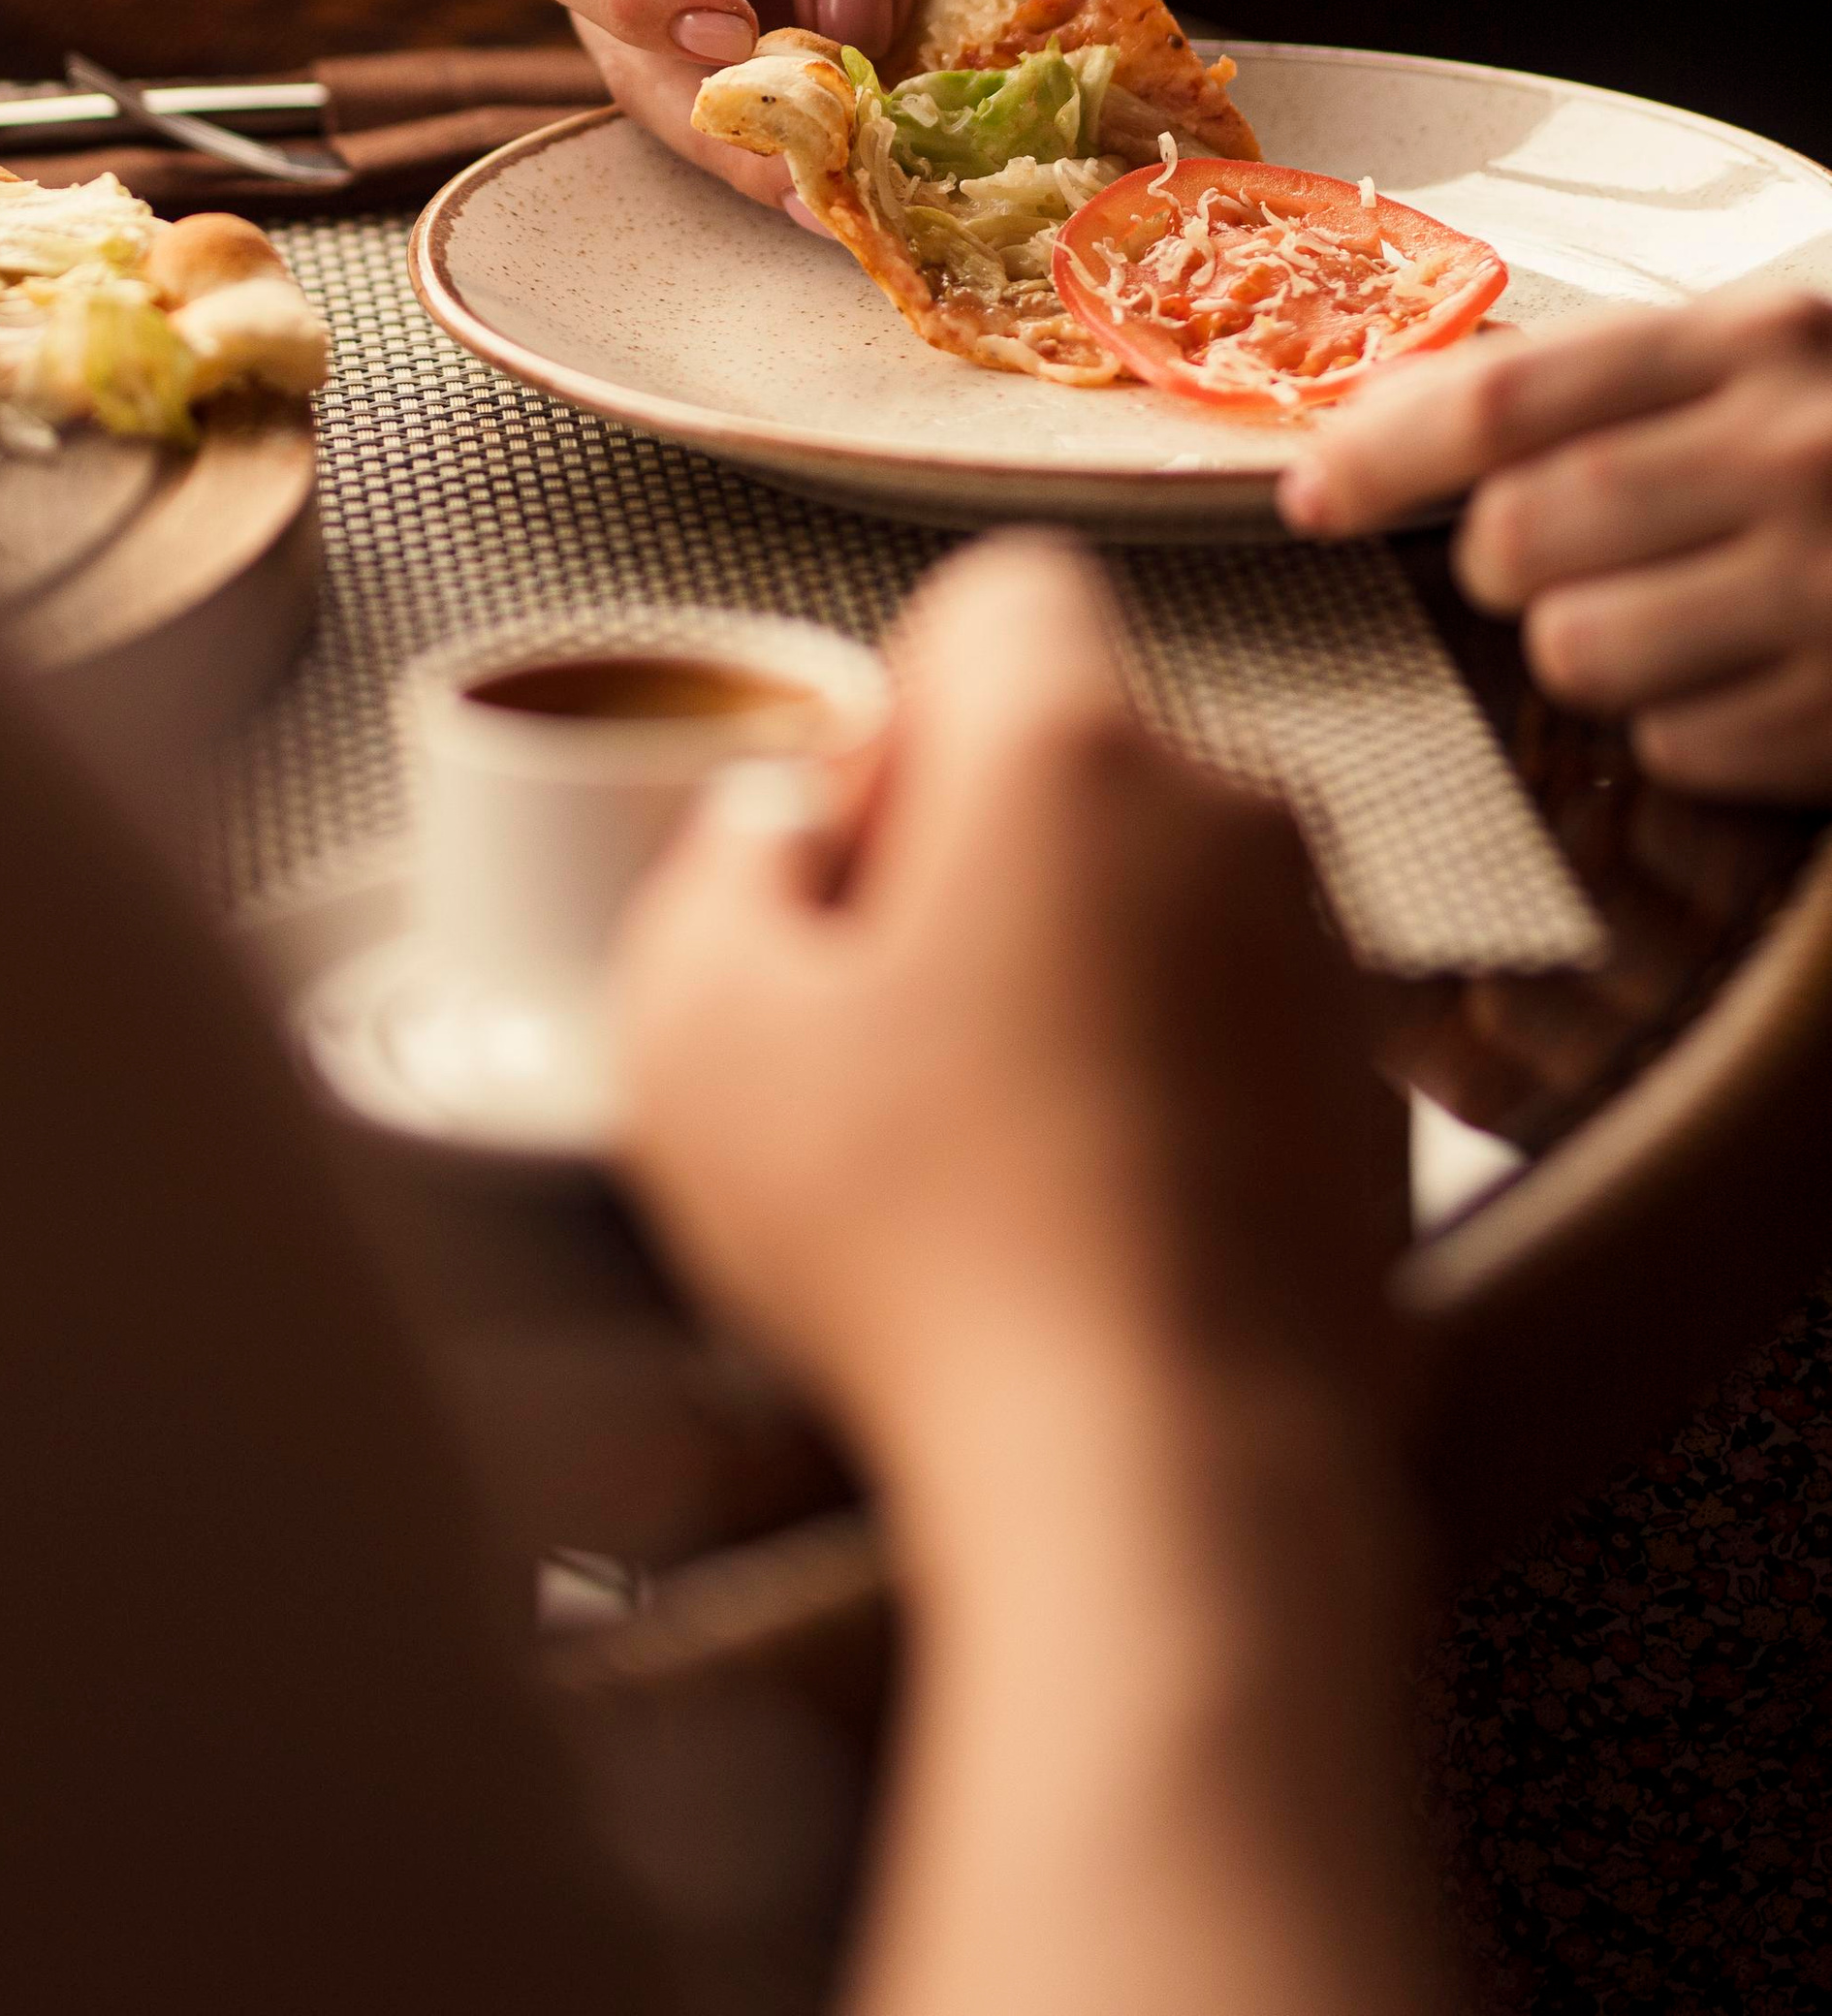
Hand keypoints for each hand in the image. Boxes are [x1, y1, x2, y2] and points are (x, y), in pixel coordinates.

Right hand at [515, 0, 1006, 207]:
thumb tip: (854, 25)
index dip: (634, 0)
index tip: (731, 36)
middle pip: (621, 39)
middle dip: (715, 119)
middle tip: (817, 195)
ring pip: (690, 71)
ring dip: (772, 137)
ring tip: (865, 199)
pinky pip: (766, 54)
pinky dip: (824, 103)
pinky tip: (897, 143)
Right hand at [611, 540, 1383, 1490]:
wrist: (1162, 1477)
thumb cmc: (925, 1249)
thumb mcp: (697, 1034)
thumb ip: (712, 873)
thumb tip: (772, 840)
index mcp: (1072, 755)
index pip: (1003, 592)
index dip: (901, 697)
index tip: (855, 849)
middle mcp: (1232, 817)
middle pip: (1080, 755)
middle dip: (976, 847)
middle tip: (884, 1016)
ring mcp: (1325, 957)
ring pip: (1161, 890)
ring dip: (1069, 967)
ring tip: (978, 1142)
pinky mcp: (1372, 1097)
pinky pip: (1235, 1022)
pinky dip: (1159, 1078)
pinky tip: (1078, 1213)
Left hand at [1282, 289, 1831, 798]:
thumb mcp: (1775, 349)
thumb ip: (1616, 378)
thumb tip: (1396, 414)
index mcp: (1762, 341)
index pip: (1505, 399)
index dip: (1377, 452)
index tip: (1311, 493)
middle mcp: (1800, 455)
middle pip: (1519, 537)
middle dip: (1499, 563)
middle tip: (1540, 558)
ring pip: (1581, 654)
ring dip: (1586, 647)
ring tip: (1658, 613)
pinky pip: (1682, 745)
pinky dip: (1684, 723)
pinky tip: (1745, 672)